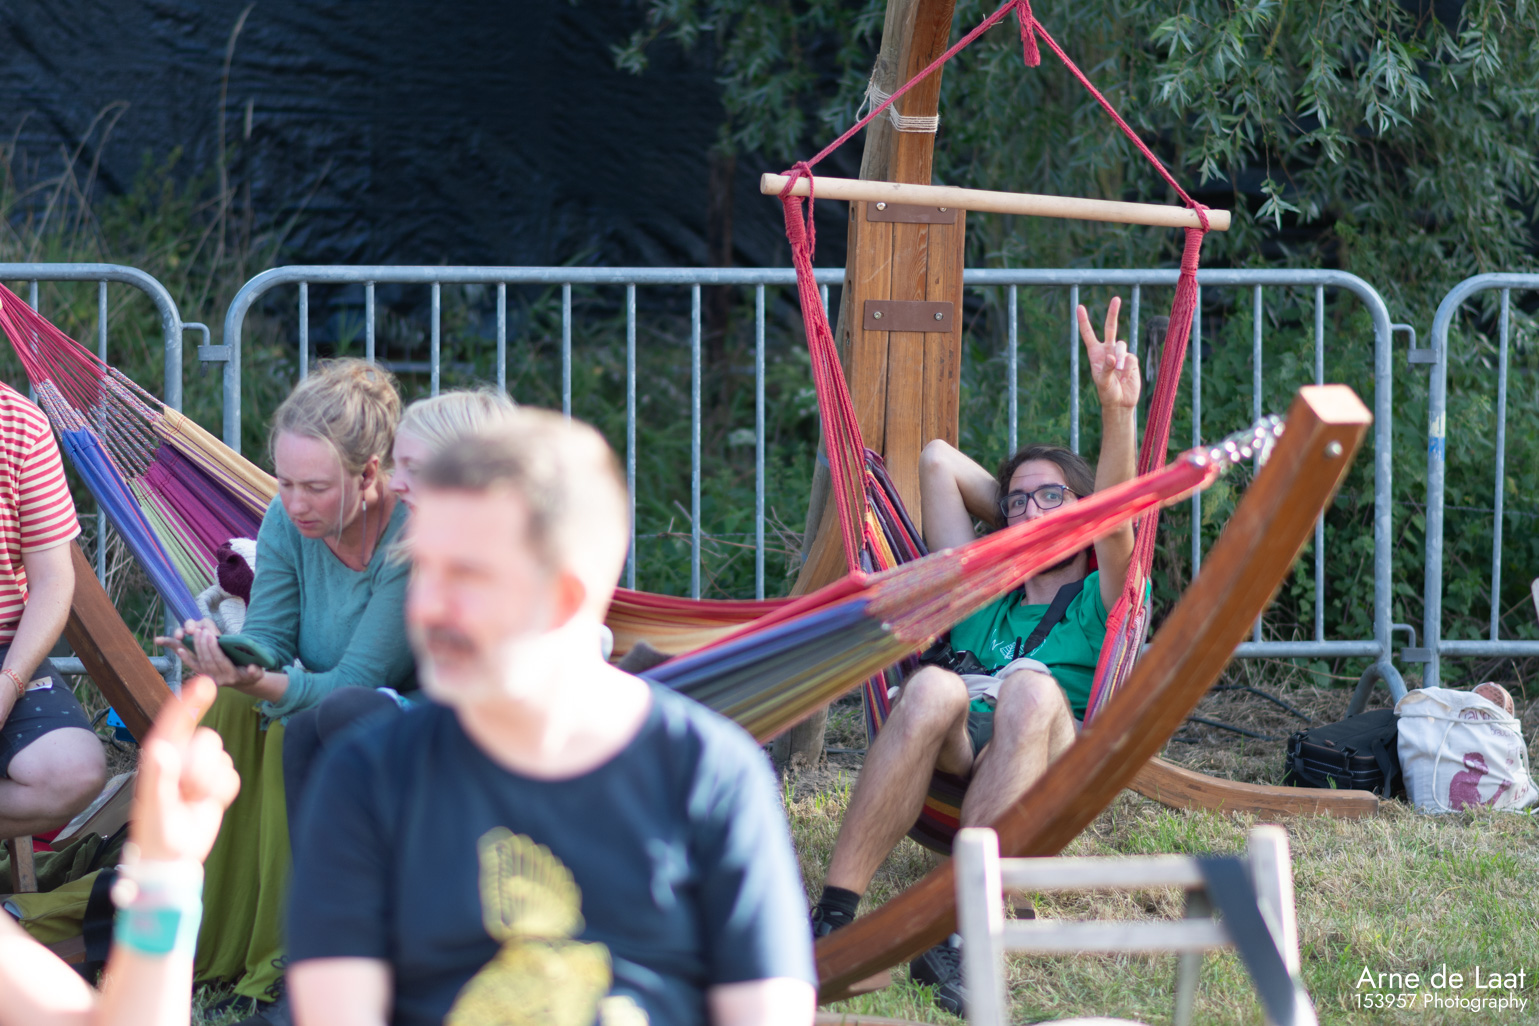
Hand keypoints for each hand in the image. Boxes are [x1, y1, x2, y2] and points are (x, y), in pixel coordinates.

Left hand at [129, 675, 240, 862]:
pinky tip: (208, 804)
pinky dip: (224, 790)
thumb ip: (158, 777)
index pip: (175, 721)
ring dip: (213, 780)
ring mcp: (198, 770)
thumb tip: (161, 748)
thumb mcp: (155, 807)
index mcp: (159, 757)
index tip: (207, 682)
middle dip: (204, 765)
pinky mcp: (215, 783)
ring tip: (195, 800)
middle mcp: (179, 758)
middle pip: (207, 739)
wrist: (175, 858)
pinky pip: (232, 773)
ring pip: (221, 755)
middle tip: (189, 791)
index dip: (190, 700)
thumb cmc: (157, 834)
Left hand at [156, 619, 263, 688]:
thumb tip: (251, 668)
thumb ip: (256, 670)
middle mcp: (218, 679)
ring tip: (196, 632)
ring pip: (200, 661)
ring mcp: (210, 678)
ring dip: (196, 646)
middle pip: (208, 660)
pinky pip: (193, 667)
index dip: (213, 648)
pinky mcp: (204, 675)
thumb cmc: (252, 673)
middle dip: (203, 644)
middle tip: (201, 630)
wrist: (244, 682)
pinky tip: (180, 650)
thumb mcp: (258, 672)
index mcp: (232, 676)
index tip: (210, 635)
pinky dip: (186, 659)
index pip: (220, 660)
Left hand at [1077, 297, 1139, 410]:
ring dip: (1120, 358)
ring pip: (1121, 345)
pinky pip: (1130, 357)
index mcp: (1095, 354)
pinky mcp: (1131, 359)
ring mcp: (1120, 354)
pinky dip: (1127, 365)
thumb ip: (1107, 369)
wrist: (1121, 401)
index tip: (1079, 307)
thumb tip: (1112, 356)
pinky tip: (1125, 375)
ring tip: (1119, 371)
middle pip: (1110, 327)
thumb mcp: (1103, 382)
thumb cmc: (1107, 392)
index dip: (1084, 321)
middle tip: (1116, 298)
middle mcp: (1107, 350)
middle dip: (1113, 313)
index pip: (1088, 335)